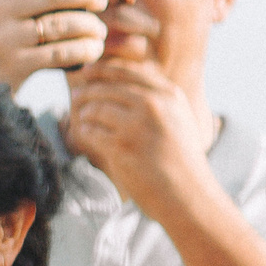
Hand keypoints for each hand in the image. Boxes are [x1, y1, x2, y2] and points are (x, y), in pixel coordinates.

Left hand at [65, 59, 213, 221]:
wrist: (189, 196)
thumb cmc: (184, 161)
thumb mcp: (181, 120)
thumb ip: (159, 99)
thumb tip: (126, 81)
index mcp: (170, 95)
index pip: (128, 71)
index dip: (103, 69)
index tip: (88, 71)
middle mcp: (155, 105)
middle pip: (107, 86)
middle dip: (88, 90)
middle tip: (76, 95)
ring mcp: (137, 125)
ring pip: (95, 107)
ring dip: (85, 113)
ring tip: (83, 119)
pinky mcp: (121, 146)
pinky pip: (91, 130)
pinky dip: (85, 131)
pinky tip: (86, 135)